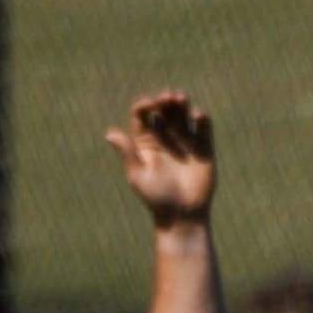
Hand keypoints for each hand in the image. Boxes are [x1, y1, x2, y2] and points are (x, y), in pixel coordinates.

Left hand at [106, 90, 215, 226]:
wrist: (183, 215)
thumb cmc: (156, 198)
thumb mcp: (138, 176)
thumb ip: (127, 153)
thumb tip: (109, 134)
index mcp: (146, 141)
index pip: (142, 115)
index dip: (145, 105)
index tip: (149, 105)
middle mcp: (165, 137)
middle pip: (163, 109)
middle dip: (164, 100)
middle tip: (167, 97)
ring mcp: (185, 140)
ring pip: (182, 113)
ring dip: (181, 102)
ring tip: (180, 98)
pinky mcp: (203, 146)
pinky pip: (202, 126)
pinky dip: (200, 117)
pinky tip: (196, 115)